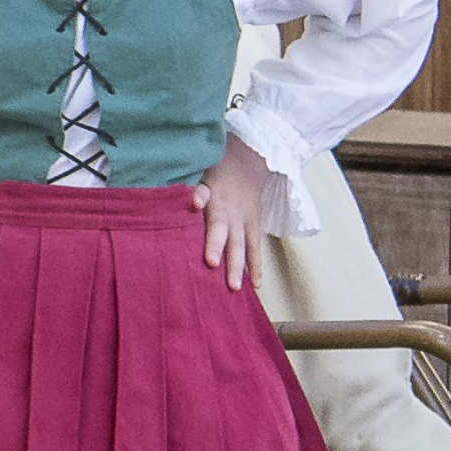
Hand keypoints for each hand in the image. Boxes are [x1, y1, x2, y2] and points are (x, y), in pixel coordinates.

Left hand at [193, 135, 274, 289]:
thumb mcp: (204, 175)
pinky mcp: (255, 225)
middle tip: (228, 284)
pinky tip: (255, 285)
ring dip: (242, 268)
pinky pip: (256, 248)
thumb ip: (198, 191)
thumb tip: (193, 202)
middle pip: (232, 241)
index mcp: (218, 203)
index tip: (211, 262)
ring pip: (245, 247)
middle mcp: (234, 215)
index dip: (214, 244)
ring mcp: (247, 221)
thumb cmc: (216, 172)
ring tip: (238, 289)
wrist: (248, 162)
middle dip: (230, 263)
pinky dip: (256, 266)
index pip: (216, 226)